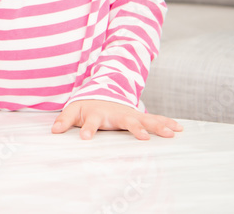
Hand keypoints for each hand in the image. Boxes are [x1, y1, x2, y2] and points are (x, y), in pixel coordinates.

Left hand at [51, 100, 182, 139]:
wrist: (98, 94)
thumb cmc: (84, 107)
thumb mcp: (71, 112)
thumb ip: (64, 121)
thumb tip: (54, 130)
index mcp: (96, 114)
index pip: (91, 123)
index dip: (88, 130)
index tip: (86, 138)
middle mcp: (115, 113)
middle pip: (126, 121)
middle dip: (136, 129)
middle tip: (144, 138)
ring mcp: (128, 114)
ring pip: (145, 120)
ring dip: (158, 126)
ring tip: (171, 133)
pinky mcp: (138, 116)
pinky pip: (154, 120)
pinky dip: (166, 123)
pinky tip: (179, 128)